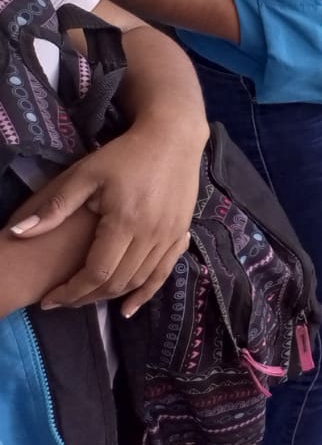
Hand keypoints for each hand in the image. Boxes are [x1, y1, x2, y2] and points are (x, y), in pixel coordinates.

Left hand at [10, 117, 205, 314]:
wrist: (172, 138)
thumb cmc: (125, 155)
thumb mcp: (85, 174)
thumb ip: (55, 207)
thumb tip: (18, 233)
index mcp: (125, 221)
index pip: (96, 272)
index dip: (71, 292)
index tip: (49, 300)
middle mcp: (151, 234)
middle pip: (117, 281)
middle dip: (86, 297)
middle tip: (63, 300)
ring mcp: (170, 235)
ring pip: (140, 280)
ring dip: (111, 295)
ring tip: (86, 298)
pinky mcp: (181, 231)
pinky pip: (164, 271)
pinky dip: (146, 292)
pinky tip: (129, 307)